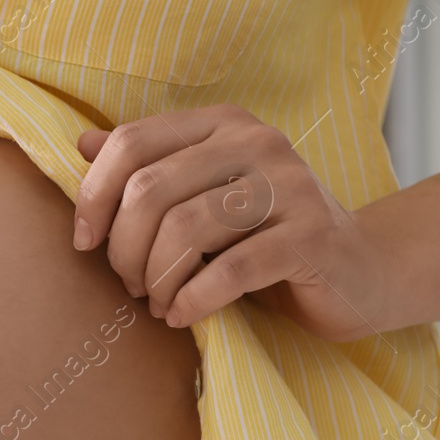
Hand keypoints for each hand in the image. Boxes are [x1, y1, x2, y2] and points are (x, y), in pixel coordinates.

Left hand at [74, 105, 390, 340]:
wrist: (357, 270)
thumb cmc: (260, 236)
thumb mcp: (199, 197)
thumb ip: (147, 167)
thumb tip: (82, 144)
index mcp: (221, 125)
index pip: (131, 143)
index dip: (93, 196)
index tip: (84, 242)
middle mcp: (256, 143)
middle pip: (149, 190)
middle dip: (123, 249)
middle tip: (130, 283)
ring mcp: (289, 186)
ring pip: (183, 229)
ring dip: (155, 279)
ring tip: (156, 301)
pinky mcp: (311, 236)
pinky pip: (227, 271)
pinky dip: (191, 301)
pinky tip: (181, 315)